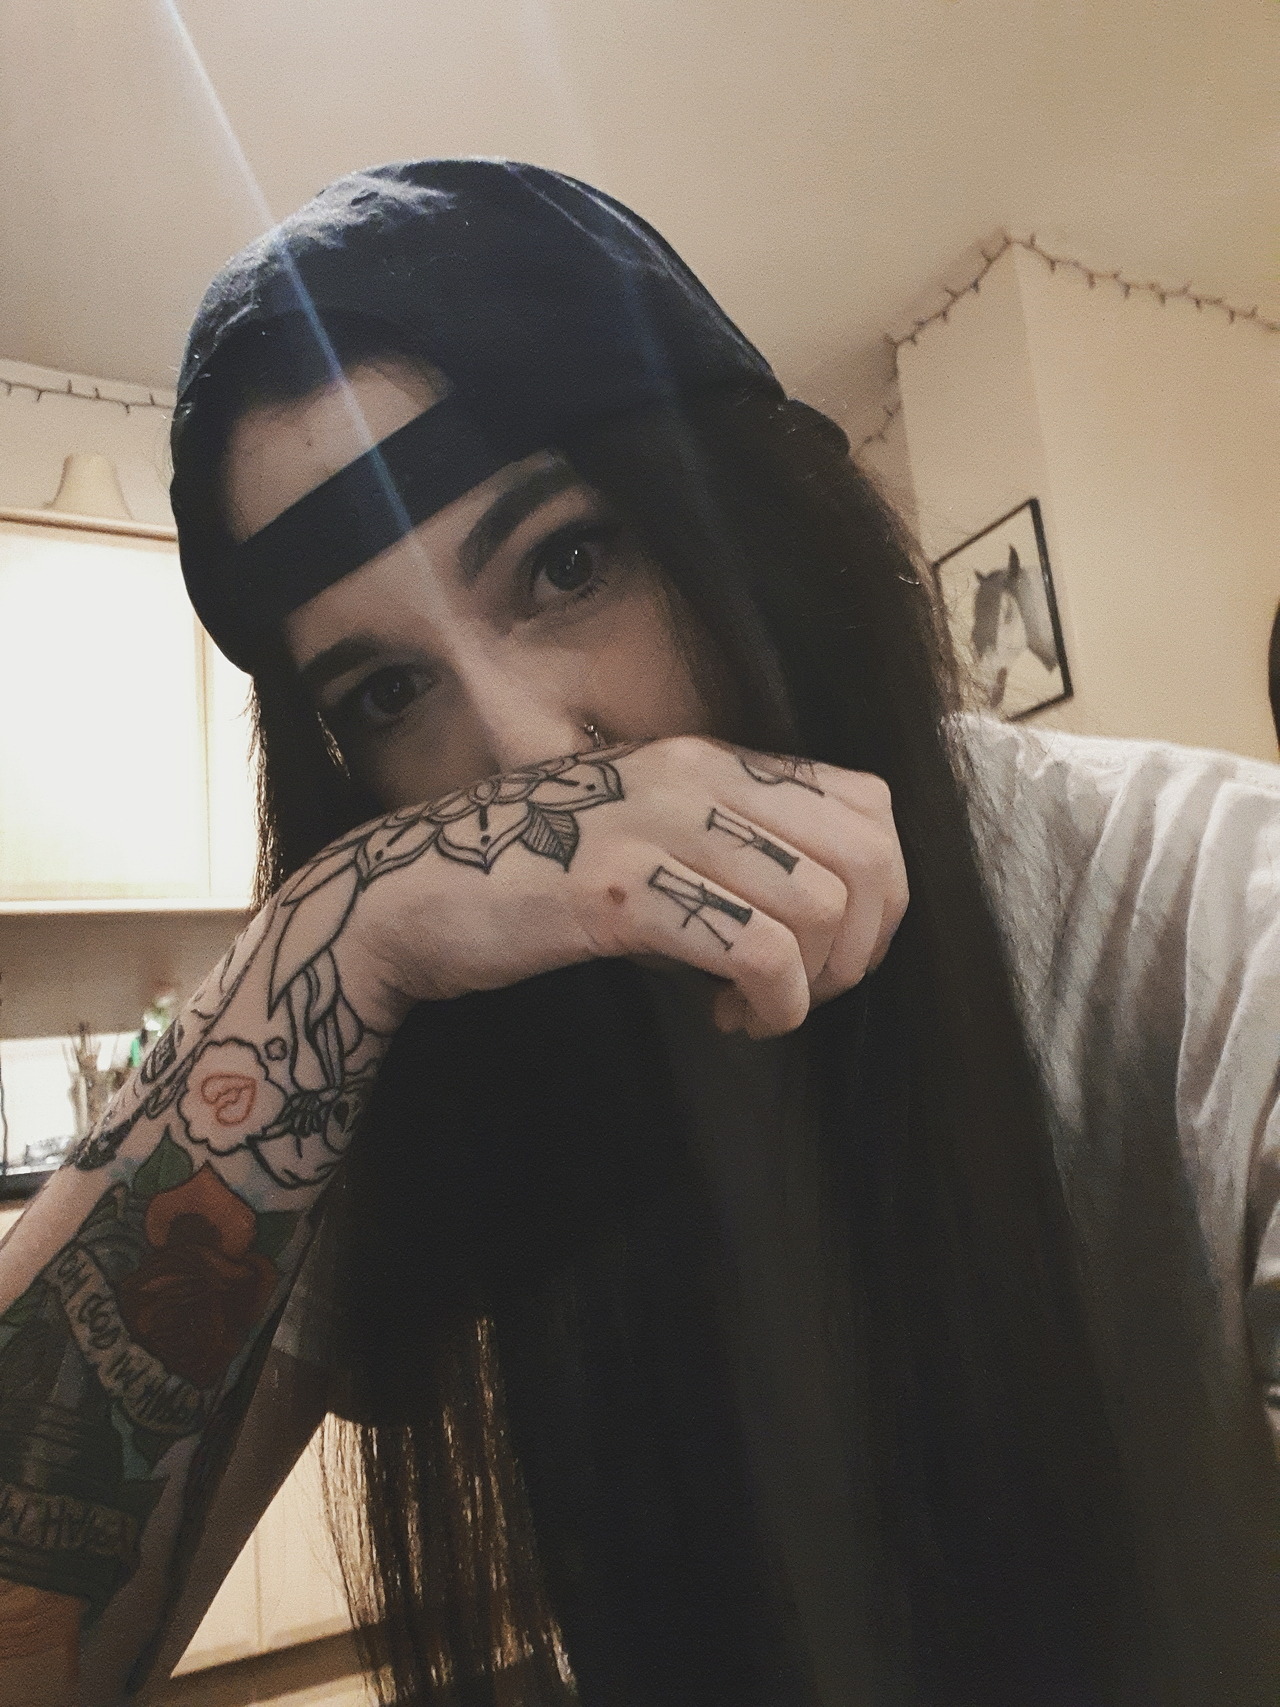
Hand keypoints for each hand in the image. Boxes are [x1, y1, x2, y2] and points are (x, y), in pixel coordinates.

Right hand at [320, 736, 907, 1039]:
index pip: (867, 802)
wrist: (409, 894)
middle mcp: (696, 777)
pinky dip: (770, 1002)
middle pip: (865, 854)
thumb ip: (728, 850)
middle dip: (862, 945)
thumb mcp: (648, 839)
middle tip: (812, 990)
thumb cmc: (534, 878)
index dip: (883, 891)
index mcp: (711, 760)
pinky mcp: (618, 890)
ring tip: (756, 1010)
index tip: (835, 951)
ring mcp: (655, 827)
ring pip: (820, 904)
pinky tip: (728, 1020)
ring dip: (811, 983)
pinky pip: (754, 949)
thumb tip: (821, 912)